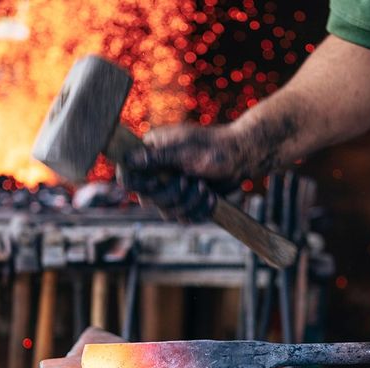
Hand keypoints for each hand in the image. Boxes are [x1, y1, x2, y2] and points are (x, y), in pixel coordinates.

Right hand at [118, 123, 249, 221]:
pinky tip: (211, 197)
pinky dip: (200, 210)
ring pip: (167, 212)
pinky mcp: (186, 202)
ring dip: (189, 203)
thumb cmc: (214, 147)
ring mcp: (172, 188)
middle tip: (189, 180)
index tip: (155, 183)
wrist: (241, 157)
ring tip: (205, 188)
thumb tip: (128, 159)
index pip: (127, 175)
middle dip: (173, 194)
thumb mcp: (184, 150)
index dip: (138, 185)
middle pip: (148, 200)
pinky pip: (184, 218)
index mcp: (151, 153)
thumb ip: (156, 157)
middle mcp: (157, 172)